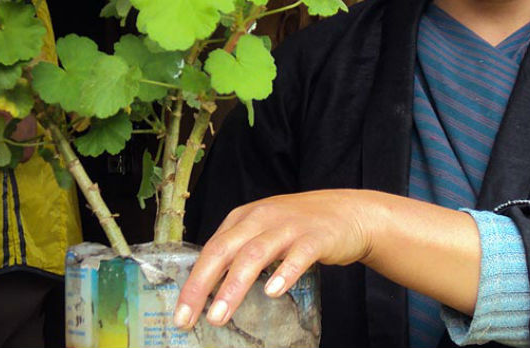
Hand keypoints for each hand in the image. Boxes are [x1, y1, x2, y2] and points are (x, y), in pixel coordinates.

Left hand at [173, 189, 377, 328]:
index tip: (180, 314)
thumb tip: (209, 287)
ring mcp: (289, 227)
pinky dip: (284, 273)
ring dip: (233, 286)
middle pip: (225, 250)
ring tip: (219, 315)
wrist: (349, 213)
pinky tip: (274, 292)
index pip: (211, 250)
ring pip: (255, 254)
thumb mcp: (264, 230)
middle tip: (187, 318)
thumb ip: (240, 250)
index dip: (192, 282)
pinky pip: (298, 256)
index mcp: (245, 218)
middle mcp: (262, 218)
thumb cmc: (301, 226)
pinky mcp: (316, 237)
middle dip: (202, 285)